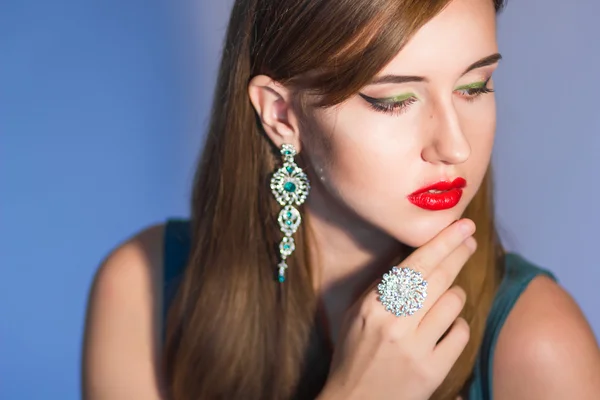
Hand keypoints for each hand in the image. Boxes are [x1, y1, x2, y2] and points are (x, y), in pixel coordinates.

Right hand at [318, 219, 476, 399]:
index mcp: (374, 306)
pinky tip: (447, 325)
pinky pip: (460, 333)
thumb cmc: (355, 353)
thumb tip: (412, 257)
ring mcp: (416, 348)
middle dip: (458, 253)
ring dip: (454, 293)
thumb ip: (382, 286)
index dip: (441, 242)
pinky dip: (457, 325)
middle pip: (438, 278)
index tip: (461, 226)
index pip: (414, 265)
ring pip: (453, 302)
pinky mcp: (433, 370)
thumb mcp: (358, 314)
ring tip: (446, 295)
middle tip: (469, 240)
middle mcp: (395, 324)